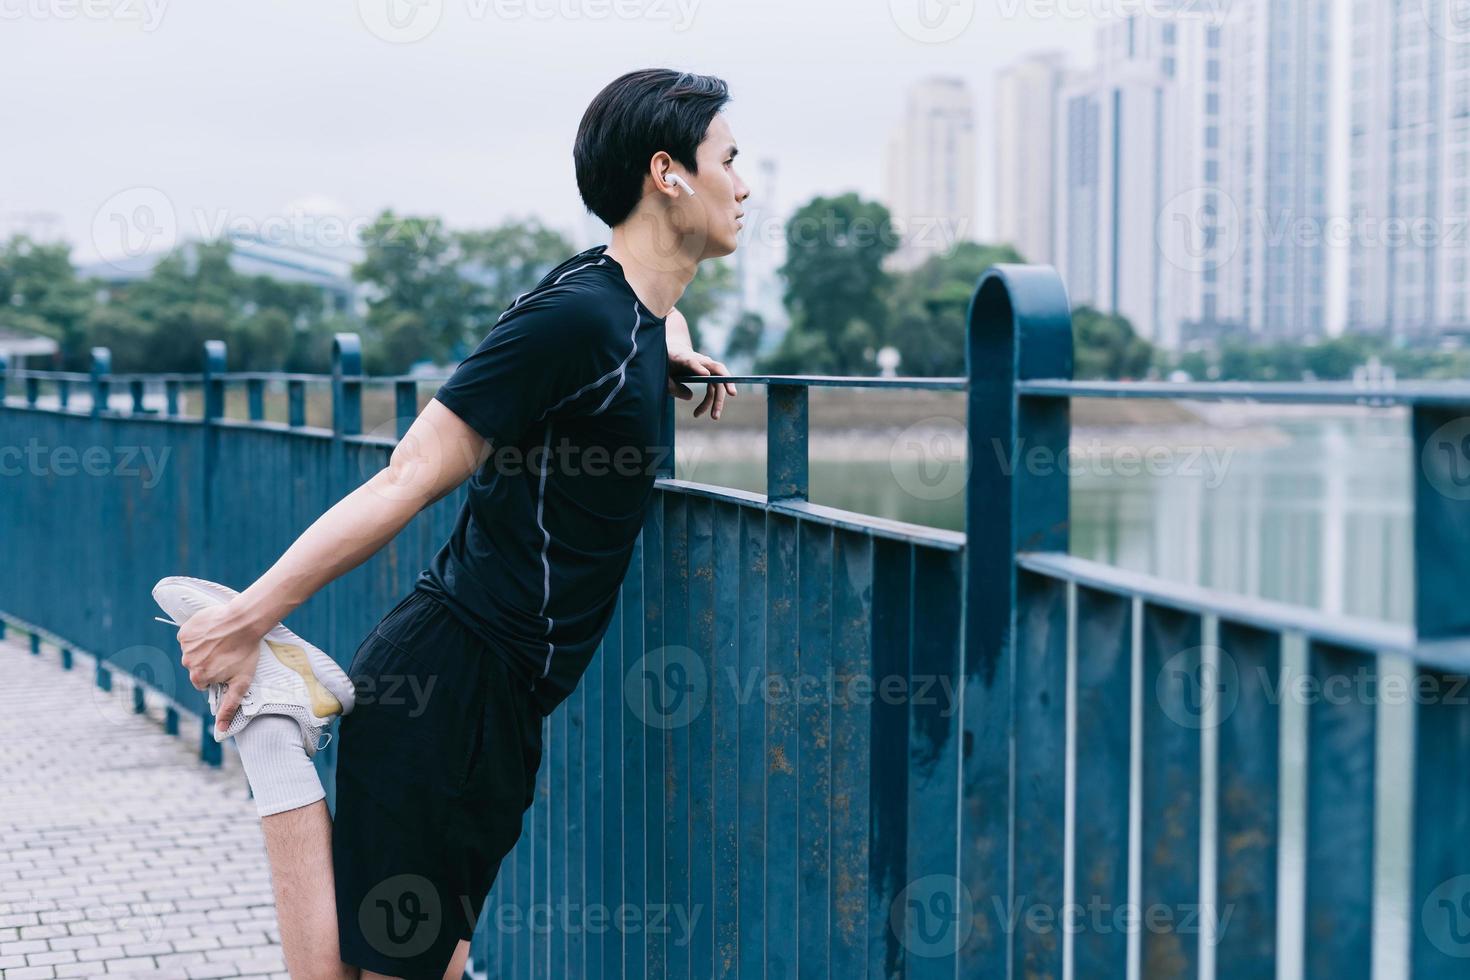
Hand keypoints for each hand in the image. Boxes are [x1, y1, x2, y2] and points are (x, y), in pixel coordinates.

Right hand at [176, 602, 262, 732]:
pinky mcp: (185, 631)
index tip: (227, 665)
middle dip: (209, 662)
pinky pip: (189, 637)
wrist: (244, 621)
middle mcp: (188, 663)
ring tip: (222, 640)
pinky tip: (213, 631)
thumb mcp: (241, 682)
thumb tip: (221, 730)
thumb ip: (229, 706)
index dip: (216, 675)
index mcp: (199, 677)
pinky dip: (198, 635)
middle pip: (196, 667)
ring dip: (204, 648)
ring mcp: (185, 647)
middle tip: (226, 652)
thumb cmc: (246, 652)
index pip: (203, 682)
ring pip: (193, 652)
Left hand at [667, 347, 736, 419]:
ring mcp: (707, 366)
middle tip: (719, 406)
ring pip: (718, 383)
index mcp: (682, 356)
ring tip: (714, 417)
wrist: (675, 351)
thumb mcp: (663, 375)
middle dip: (720, 389)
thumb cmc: (667, 363)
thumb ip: (673, 386)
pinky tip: (698, 413)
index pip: (691, 361)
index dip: (698, 367)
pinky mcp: (709, 374)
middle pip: (716, 372)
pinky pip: (714, 388)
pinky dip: (710, 401)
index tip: (706, 375)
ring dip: (717, 401)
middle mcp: (699, 359)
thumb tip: (691, 397)